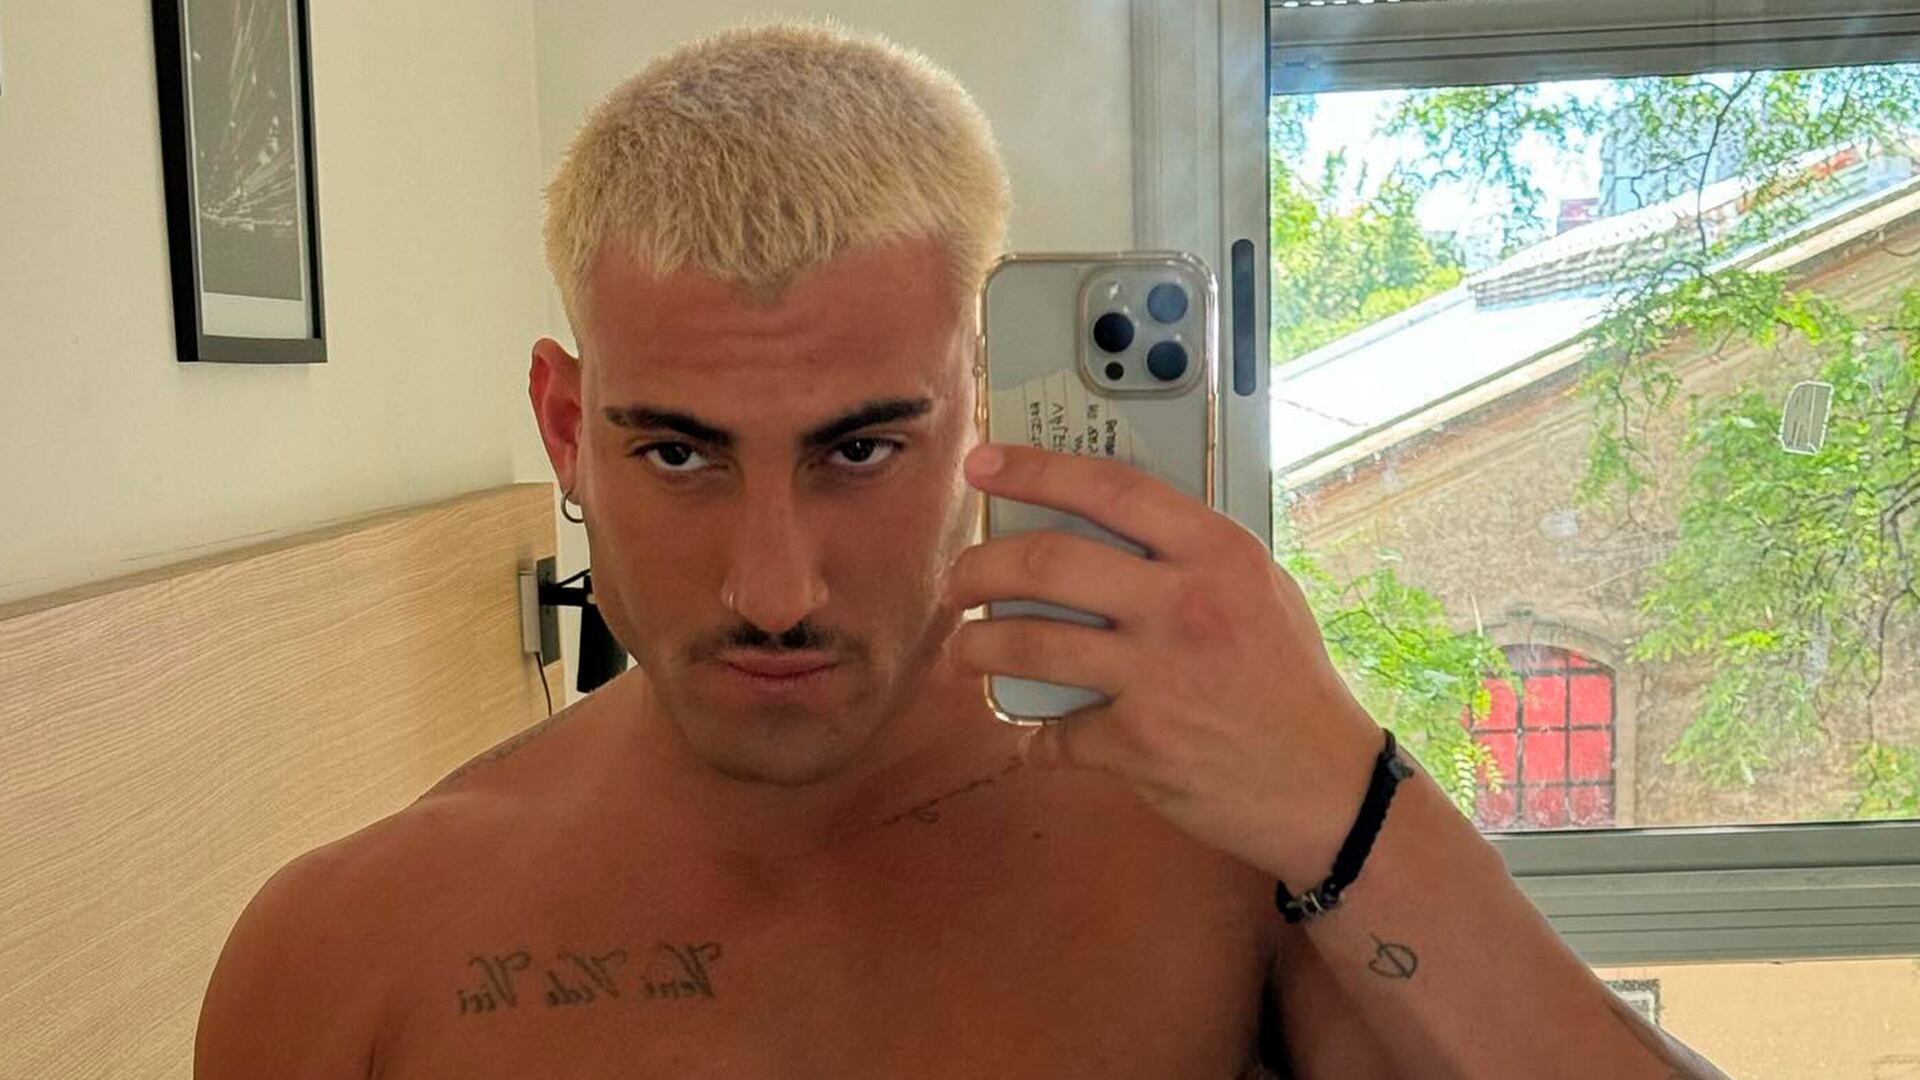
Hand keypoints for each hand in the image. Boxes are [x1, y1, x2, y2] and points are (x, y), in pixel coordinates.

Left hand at [942, 442, 1385, 881]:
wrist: (1328, 787)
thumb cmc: (1289, 682)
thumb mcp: (1260, 589)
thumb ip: (1189, 554)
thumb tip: (1099, 525)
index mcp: (1217, 553)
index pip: (1108, 488)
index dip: (1033, 470)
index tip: (982, 465)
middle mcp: (1184, 604)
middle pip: (1047, 562)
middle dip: (979, 567)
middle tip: (959, 580)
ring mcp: (1158, 676)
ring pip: (1030, 643)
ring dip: (978, 646)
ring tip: (965, 650)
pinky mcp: (1138, 744)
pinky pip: (1055, 732)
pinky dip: (1035, 738)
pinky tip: (1033, 737)